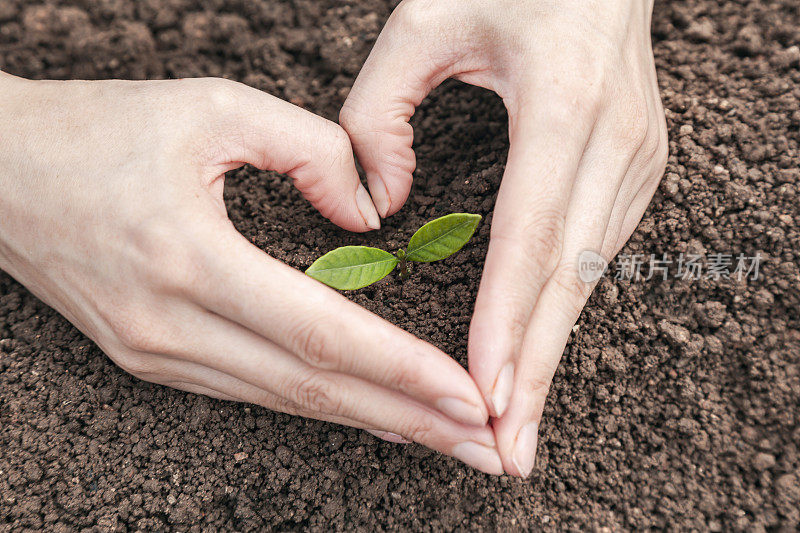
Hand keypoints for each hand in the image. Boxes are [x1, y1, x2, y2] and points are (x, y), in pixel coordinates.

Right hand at [0, 73, 502, 473]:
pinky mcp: (152, 357)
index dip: (401, 370)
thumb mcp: (214, 108)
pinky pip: (253, 392)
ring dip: (372, 423)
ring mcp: (156, 352)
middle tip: (486, 448)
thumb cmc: (102, 129)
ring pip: (286, 402)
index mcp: (188, 256)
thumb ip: (311, 149)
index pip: (320, 333)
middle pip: (313, 389)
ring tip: (445, 441)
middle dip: (408, 422)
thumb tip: (372, 218)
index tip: (470, 397)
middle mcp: (170, 324)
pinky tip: (368, 415)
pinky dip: (320, 407)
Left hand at [340, 0, 667, 475]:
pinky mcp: (636, 169)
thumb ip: (377, 110)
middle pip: (570, 276)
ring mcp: (636, 158)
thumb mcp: (425, 20)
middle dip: (537, 370)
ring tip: (518, 427)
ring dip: (552, 354)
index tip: (482, 391)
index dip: (506, 318)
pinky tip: (537, 356)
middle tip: (508, 451)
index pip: (531, 233)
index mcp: (565, 101)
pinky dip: (561, 314)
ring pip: (588, 277)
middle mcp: (616, 140)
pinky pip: (594, 255)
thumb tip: (380, 206)